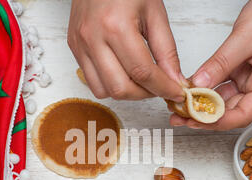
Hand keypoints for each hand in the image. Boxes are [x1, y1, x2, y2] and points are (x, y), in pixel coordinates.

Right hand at [67, 0, 185, 101]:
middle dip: (146, 94)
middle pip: (121, 88)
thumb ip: (166, 50)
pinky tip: (123, 72)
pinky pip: (92, 82)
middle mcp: (93, 38)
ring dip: (127, 92)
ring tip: (141, 80)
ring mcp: (80, 45)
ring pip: (105, 91)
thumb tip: (174, 80)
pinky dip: (110, 85)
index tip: (177, 94)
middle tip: (160, 87)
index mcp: (116, 26)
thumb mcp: (155, 13)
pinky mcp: (74, 49)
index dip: (163, 88)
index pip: (143, 72)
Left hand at [171, 0, 251, 129]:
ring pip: (222, 101)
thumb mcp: (244, 39)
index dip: (219, 121)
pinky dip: (204, 90)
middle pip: (231, 113)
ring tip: (179, 109)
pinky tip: (189, 92)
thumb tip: (199, 84)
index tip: (196, 120)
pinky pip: (219, 87)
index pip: (243, 114)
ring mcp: (248, 81)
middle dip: (205, 118)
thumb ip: (221, 63)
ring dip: (202, 106)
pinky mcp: (238, 73)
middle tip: (180, 117)